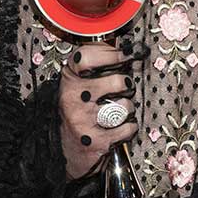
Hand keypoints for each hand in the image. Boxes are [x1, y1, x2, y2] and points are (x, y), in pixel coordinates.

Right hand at [58, 41, 139, 181]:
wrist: (71, 151)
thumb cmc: (81, 112)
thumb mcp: (80, 85)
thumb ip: (97, 66)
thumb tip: (126, 46)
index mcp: (69, 80)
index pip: (86, 56)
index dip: (110, 53)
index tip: (124, 56)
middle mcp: (72, 98)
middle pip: (116, 81)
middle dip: (126, 85)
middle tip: (122, 89)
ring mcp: (82, 120)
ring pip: (124, 105)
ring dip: (127, 109)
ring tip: (116, 112)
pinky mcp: (94, 141)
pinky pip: (127, 127)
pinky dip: (128, 128)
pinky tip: (116, 129)